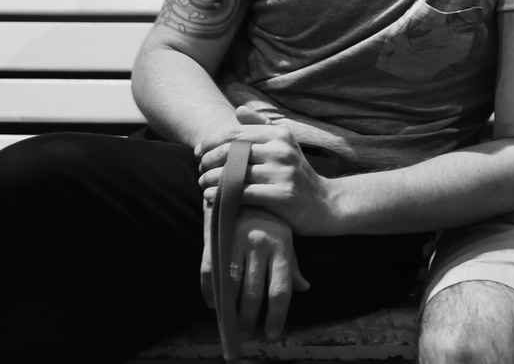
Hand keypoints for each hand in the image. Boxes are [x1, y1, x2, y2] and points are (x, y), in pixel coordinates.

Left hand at [196, 105, 339, 235]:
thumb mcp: (284, 146)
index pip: (235, 133)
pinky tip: (211, 196)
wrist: (324, 204)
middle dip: (208, 160)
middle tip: (199, 169)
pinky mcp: (281, 195)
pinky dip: (221, 194)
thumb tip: (239, 110)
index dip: (211, 141)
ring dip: (210, 179)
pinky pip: (241, 193)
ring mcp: (282, 173)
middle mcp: (281, 150)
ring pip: (233, 173)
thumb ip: (261, 126)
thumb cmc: (296, 174)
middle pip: (231, 151)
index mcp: (280, 134)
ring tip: (202, 183)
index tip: (198, 151)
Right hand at [215, 208, 310, 338]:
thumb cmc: (268, 214)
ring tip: (231, 323)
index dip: (277, 316)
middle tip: (248, 334)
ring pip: (231, 286)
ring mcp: (236, 240)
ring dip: (230, 310)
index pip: (281, 289)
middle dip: (250, 319)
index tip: (273, 334)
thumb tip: (304, 287)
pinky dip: (210, 292)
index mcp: (281, 245)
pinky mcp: (216, 238)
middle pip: (254, 293)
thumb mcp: (285, 236)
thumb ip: (292, 264)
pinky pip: (209, 272)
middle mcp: (259, 244)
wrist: (243, 180)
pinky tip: (214, 303)